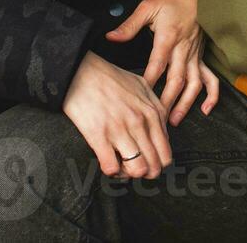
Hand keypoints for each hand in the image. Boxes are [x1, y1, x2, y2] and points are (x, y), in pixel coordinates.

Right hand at [61, 51, 171, 179]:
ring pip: (137, 169)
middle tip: (134, 168)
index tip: (147, 162)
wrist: (82, 72)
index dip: (157, 164)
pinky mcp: (99, 135)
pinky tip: (108, 162)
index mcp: (153, 112)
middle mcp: (140, 122)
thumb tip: (162, 128)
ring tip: (121, 166)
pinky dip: (111, 171)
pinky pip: (111, 167)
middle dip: (145, 173)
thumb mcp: (142, 86)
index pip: (165, 153)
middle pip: (154, 165)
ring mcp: (120, 129)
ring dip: (129, 174)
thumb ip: (156, 106)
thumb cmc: (110, 78)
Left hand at [106, 0, 219, 125]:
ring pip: (193, 84)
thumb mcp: (148, 7)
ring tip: (174, 120)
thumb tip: (111, 37)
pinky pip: (210, 78)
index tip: (140, 99)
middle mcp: (183, 50)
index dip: (149, 82)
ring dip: (185, 104)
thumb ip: (129, 25)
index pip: (157, 65)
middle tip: (156, 120)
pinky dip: (211, 95)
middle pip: (176, 80)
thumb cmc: (173, 0)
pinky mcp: (201, 57)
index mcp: (168, 38)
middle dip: (166, 101)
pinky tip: (205, 109)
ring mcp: (194, 56)